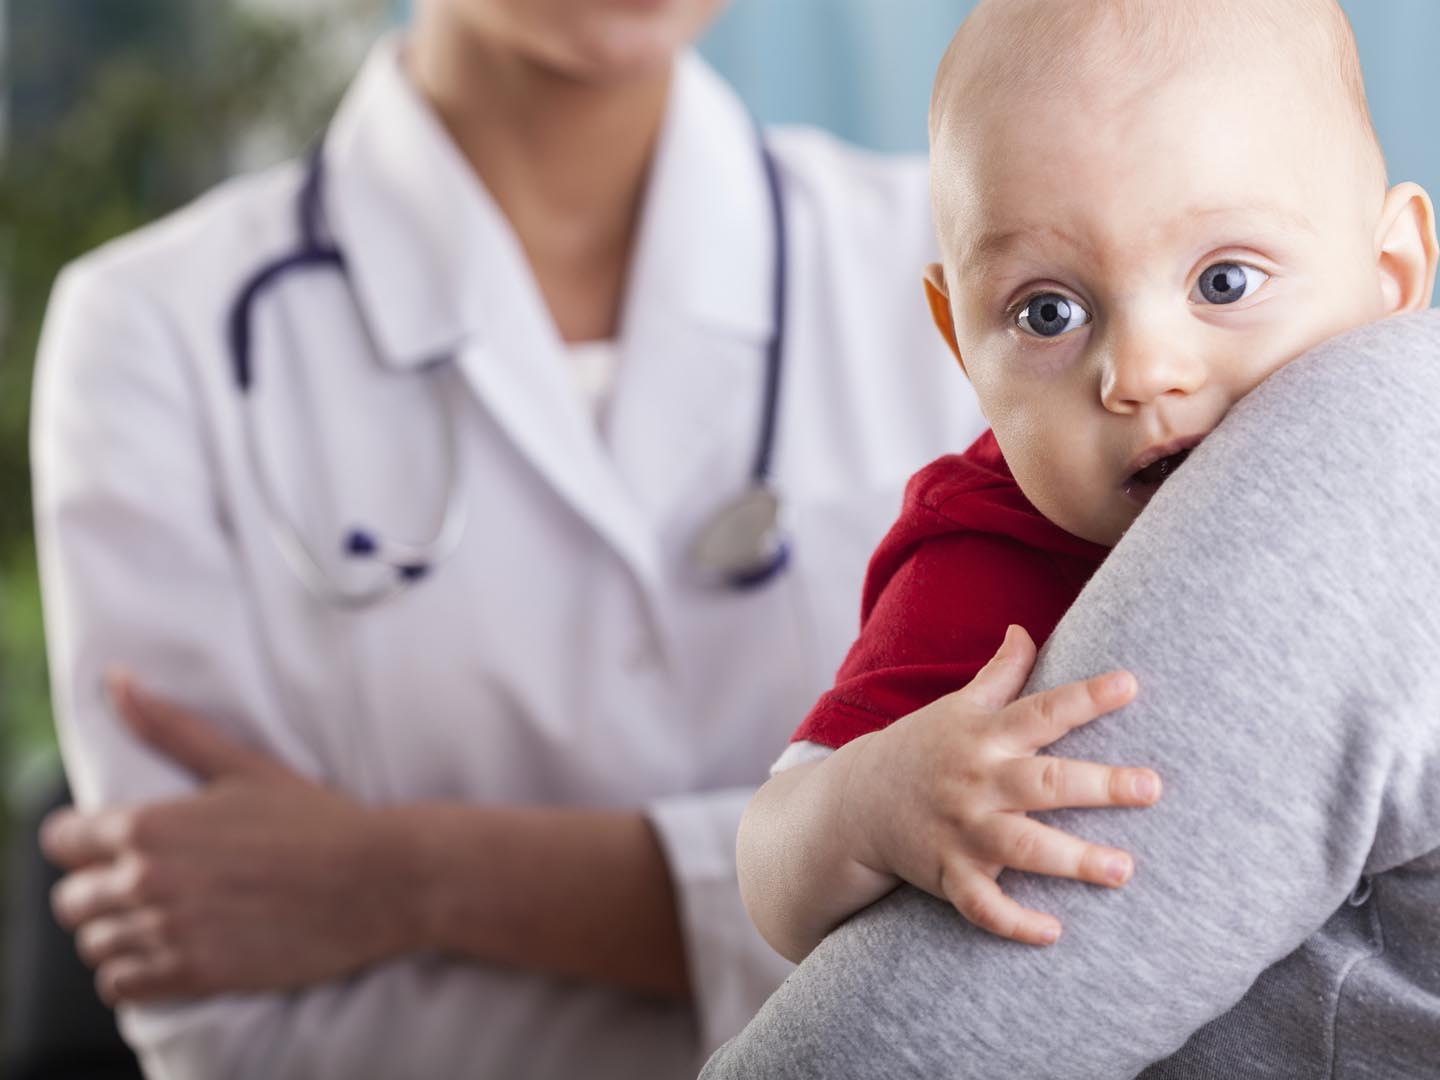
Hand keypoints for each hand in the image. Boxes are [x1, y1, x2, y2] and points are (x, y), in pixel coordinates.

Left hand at [40, 673, 418, 1004]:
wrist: (379, 879)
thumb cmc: (317, 817)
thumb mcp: (243, 766)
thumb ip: (170, 728)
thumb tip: (118, 680)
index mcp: (151, 824)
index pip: (61, 841)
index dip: (82, 842)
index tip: (112, 845)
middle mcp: (148, 880)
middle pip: (72, 901)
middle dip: (98, 890)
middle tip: (146, 884)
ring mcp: (170, 931)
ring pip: (95, 945)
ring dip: (118, 933)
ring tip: (161, 918)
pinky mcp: (195, 974)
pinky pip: (123, 986)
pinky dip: (134, 974)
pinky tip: (166, 952)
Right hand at [843, 625, 1158, 945]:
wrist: (856, 802)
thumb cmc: (921, 748)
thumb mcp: (956, 707)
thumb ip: (999, 673)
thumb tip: (1025, 628)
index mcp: (984, 736)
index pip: (1042, 710)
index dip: (1086, 697)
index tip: (1131, 684)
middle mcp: (977, 782)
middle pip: (1043, 782)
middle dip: (1098, 785)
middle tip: (1150, 788)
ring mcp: (962, 830)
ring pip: (1022, 848)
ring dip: (1073, 860)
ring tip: (1123, 869)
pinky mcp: (948, 874)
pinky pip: (982, 905)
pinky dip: (1013, 922)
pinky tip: (1053, 932)